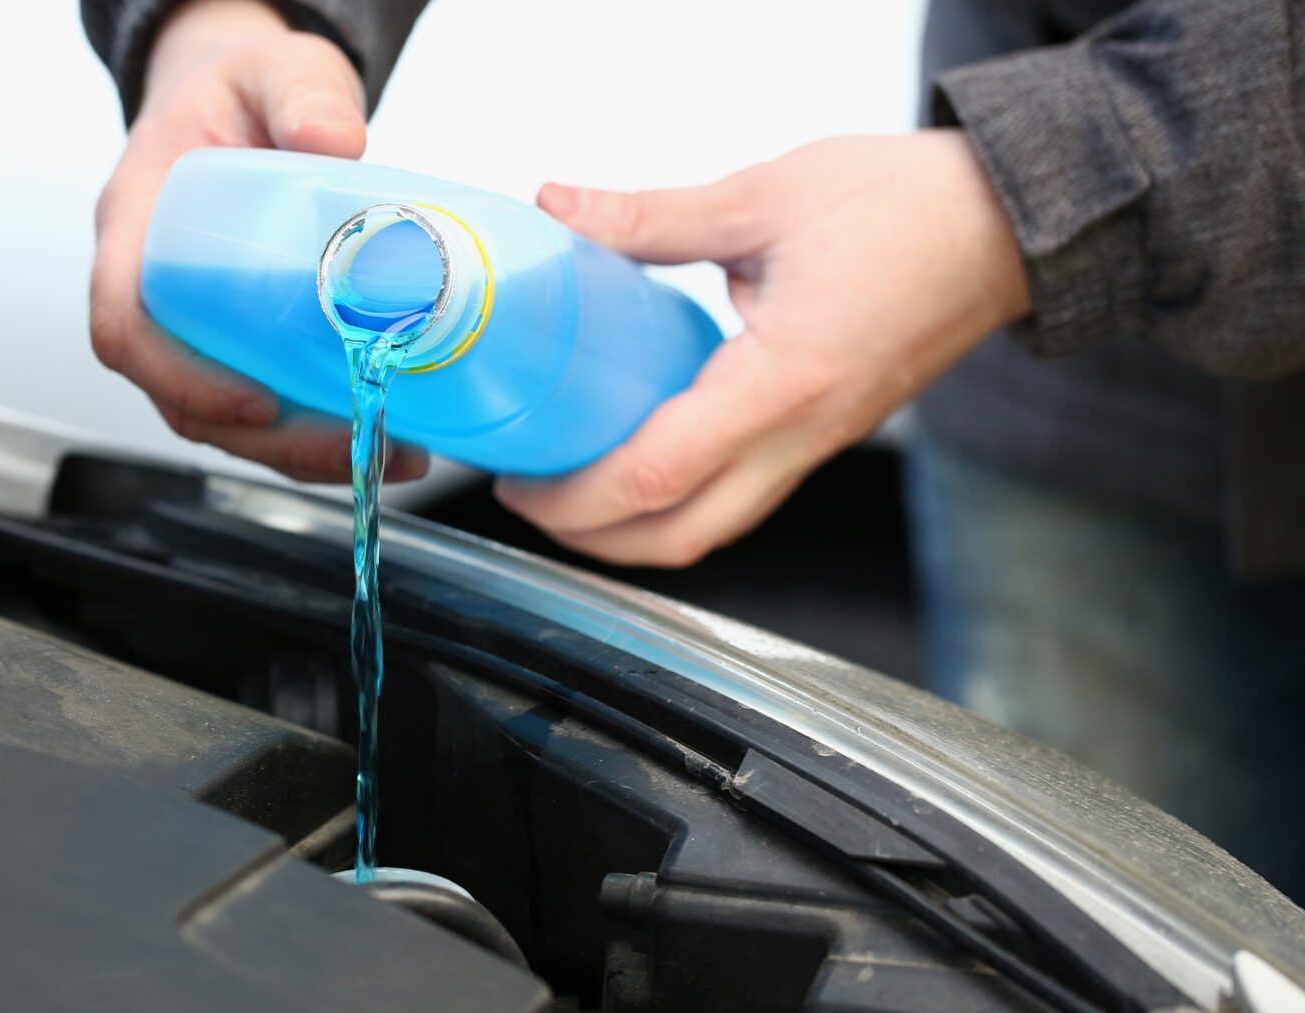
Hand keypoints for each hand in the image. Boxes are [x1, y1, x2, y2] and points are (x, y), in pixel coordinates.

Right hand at [90, 0, 427, 481]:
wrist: (244, 97)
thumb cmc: (240, 88)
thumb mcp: (274, 69)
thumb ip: (301, 91)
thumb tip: (336, 139)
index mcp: (132, 224)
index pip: (123, 327)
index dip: (181, 379)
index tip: (255, 403)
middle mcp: (149, 287)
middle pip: (180, 397)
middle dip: (267, 440)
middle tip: (354, 444)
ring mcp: (191, 323)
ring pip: (223, 417)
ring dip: (300, 451)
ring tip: (390, 453)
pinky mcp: (234, 341)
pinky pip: (260, 404)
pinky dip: (314, 431)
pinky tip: (386, 433)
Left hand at [496, 131, 1029, 566]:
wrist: (1010, 225)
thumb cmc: (910, 207)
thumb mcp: (767, 196)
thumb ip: (652, 214)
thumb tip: (561, 206)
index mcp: (784, 380)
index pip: (659, 474)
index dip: (575, 496)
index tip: (520, 480)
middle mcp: (804, 434)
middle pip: (680, 536)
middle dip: (591, 538)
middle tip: (530, 498)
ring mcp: (819, 446)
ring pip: (714, 529)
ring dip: (634, 531)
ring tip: (572, 489)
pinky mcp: (825, 437)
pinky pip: (742, 499)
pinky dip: (679, 503)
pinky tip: (640, 461)